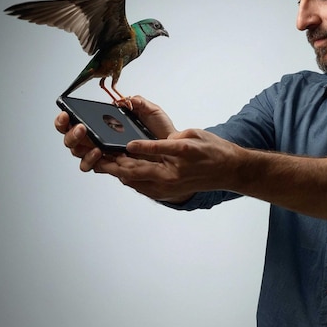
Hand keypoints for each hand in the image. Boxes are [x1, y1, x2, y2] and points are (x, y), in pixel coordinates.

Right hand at [54, 95, 177, 171]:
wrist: (174, 149)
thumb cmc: (160, 131)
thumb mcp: (150, 111)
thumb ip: (137, 101)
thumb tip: (122, 100)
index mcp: (102, 124)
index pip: (75, 121)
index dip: (65, 119)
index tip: (66, 113)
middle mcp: (98, 139)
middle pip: (71, 138)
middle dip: (69, 132)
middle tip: (80, 126)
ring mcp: (103, 154)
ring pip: (78, 153)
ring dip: (79, 146)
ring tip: (92, 142)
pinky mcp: (110, 166)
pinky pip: (93, 166)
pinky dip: (91, 160)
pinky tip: (99, 152)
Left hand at [93, 128, 242, 201]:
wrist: (229, 171)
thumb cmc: (214, 151)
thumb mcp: (196, 135)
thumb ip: (173, 138)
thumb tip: (153, 143)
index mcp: (183, 154)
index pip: (157, 148)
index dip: (141, 146)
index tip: (127, 143)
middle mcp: (174, 173)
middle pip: (138, 170)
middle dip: (114, 163)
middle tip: (97, 156)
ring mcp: (169, 186)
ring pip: (135, 180)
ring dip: (117, 172)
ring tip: (101, 164)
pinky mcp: (167, 192)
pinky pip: (141, 187)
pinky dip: (128, 179)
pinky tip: (119, 172)